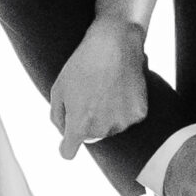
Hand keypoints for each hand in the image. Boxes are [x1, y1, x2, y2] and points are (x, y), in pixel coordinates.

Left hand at [49, 18, 149, 158]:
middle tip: (90, 95)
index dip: (66, 146)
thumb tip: (64, 132)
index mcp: (79, 125)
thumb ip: (57, 117)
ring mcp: (122, 122)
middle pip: (91, 136)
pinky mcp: (139, 114)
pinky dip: (125, 107)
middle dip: (88, 121)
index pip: (68, 152)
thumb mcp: (58, 89)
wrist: (114, 44)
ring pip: (111, 127)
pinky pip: (128, 117)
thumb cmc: (82, 64)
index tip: (67, 144)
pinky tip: (121, 87)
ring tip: (106, 88)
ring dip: (107, 114)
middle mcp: (102, 129)